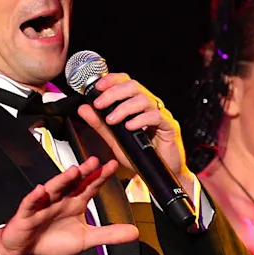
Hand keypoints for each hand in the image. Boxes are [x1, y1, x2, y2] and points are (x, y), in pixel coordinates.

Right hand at [0, 156, 138, 254]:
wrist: (26, 248)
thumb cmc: (53, 239)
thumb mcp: (86, 239)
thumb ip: (109, 234)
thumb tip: (134, 233)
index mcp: (75, 202)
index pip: (90, 186)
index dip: (100, 176)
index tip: (113, 165)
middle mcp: (61, 199)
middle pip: (73, 183)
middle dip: (83, 172)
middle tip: (94, 161)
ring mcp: (44, 205)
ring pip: (54, 189)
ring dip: (62, 180)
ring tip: (73, 171)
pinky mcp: (27, 214)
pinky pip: (30, 204)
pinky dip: (35, 197)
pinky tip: (40, 190)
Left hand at [76, 73, 191, 186]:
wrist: (158, 174)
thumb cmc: (140, 155)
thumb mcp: (114, 140)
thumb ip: (100, 124)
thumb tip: (84, 108)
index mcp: (138, 104)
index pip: (126, 82)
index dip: (112, 80)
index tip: (97, 87)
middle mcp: (150, 106)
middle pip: (134, 86)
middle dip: (114, 93)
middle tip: (99, 104)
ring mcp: (161, 115)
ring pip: (143, 99)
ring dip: (124, 108)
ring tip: (111, 120)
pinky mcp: (170, 127)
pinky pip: (156, 117)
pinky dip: (140, 120)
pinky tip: (129, 126)